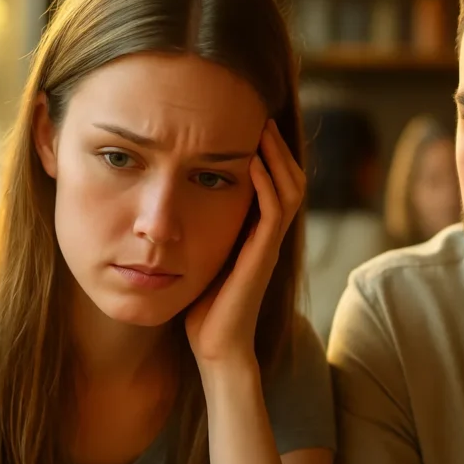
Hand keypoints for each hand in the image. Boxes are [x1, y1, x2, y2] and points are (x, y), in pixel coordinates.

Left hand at [184, 119, 304, 372]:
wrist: (217, 347)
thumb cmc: (204, 308)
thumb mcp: (201, 257)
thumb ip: (201, 231)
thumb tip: (172, 204)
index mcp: (257, 233)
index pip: (276, 182)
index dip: (270, 153)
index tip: (249, 124)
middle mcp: (269, 235)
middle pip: (291, 178)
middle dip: (278, 146)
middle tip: (261, 115)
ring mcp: (270, 245)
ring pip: (290, 189)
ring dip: (277, 156)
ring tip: (262, 128)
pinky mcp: (264, 255)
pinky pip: (274, 211)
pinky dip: (267, 183)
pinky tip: (252, 162)